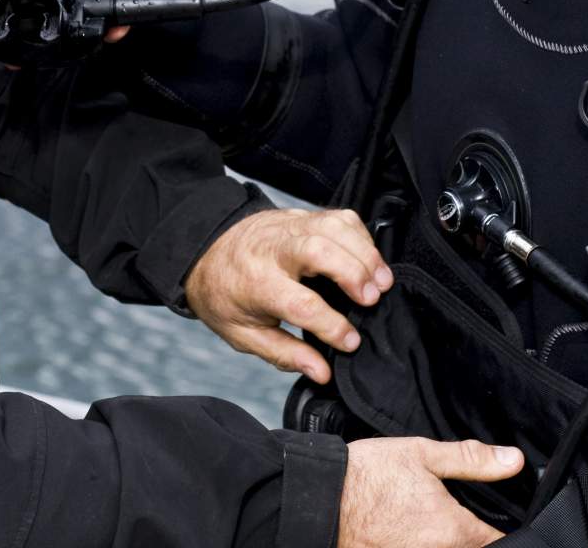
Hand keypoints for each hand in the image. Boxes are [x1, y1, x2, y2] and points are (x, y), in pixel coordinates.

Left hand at [183, 208, 391, 384]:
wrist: (205, 251)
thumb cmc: (226, 295)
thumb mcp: (243, 334)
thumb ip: (284, 354)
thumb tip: (322, 372)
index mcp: (256, 283)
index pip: (300, 303)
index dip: (331, 325)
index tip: (352, 342)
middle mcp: (274, 249)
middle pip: (318, 250)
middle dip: (352, 273)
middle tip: (372, 299)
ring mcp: (289, 226)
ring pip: (334, 227)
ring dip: (364, 253)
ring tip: (382, 282)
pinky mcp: (302, 215)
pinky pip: (339, 217)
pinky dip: (361, 236)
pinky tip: (369, 259)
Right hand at [338, 437, 522, 547]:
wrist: (317, 500)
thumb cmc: (365, 477)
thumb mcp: (422, 455)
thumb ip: (471, 460)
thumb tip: (513, 460)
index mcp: (453, 530)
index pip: (498, 541)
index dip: (500, 529)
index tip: (496, 519)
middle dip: (471, 536)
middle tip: (455, 515)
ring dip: (444, 541)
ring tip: (425, 519)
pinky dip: (420, 543)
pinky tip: (408, 530)